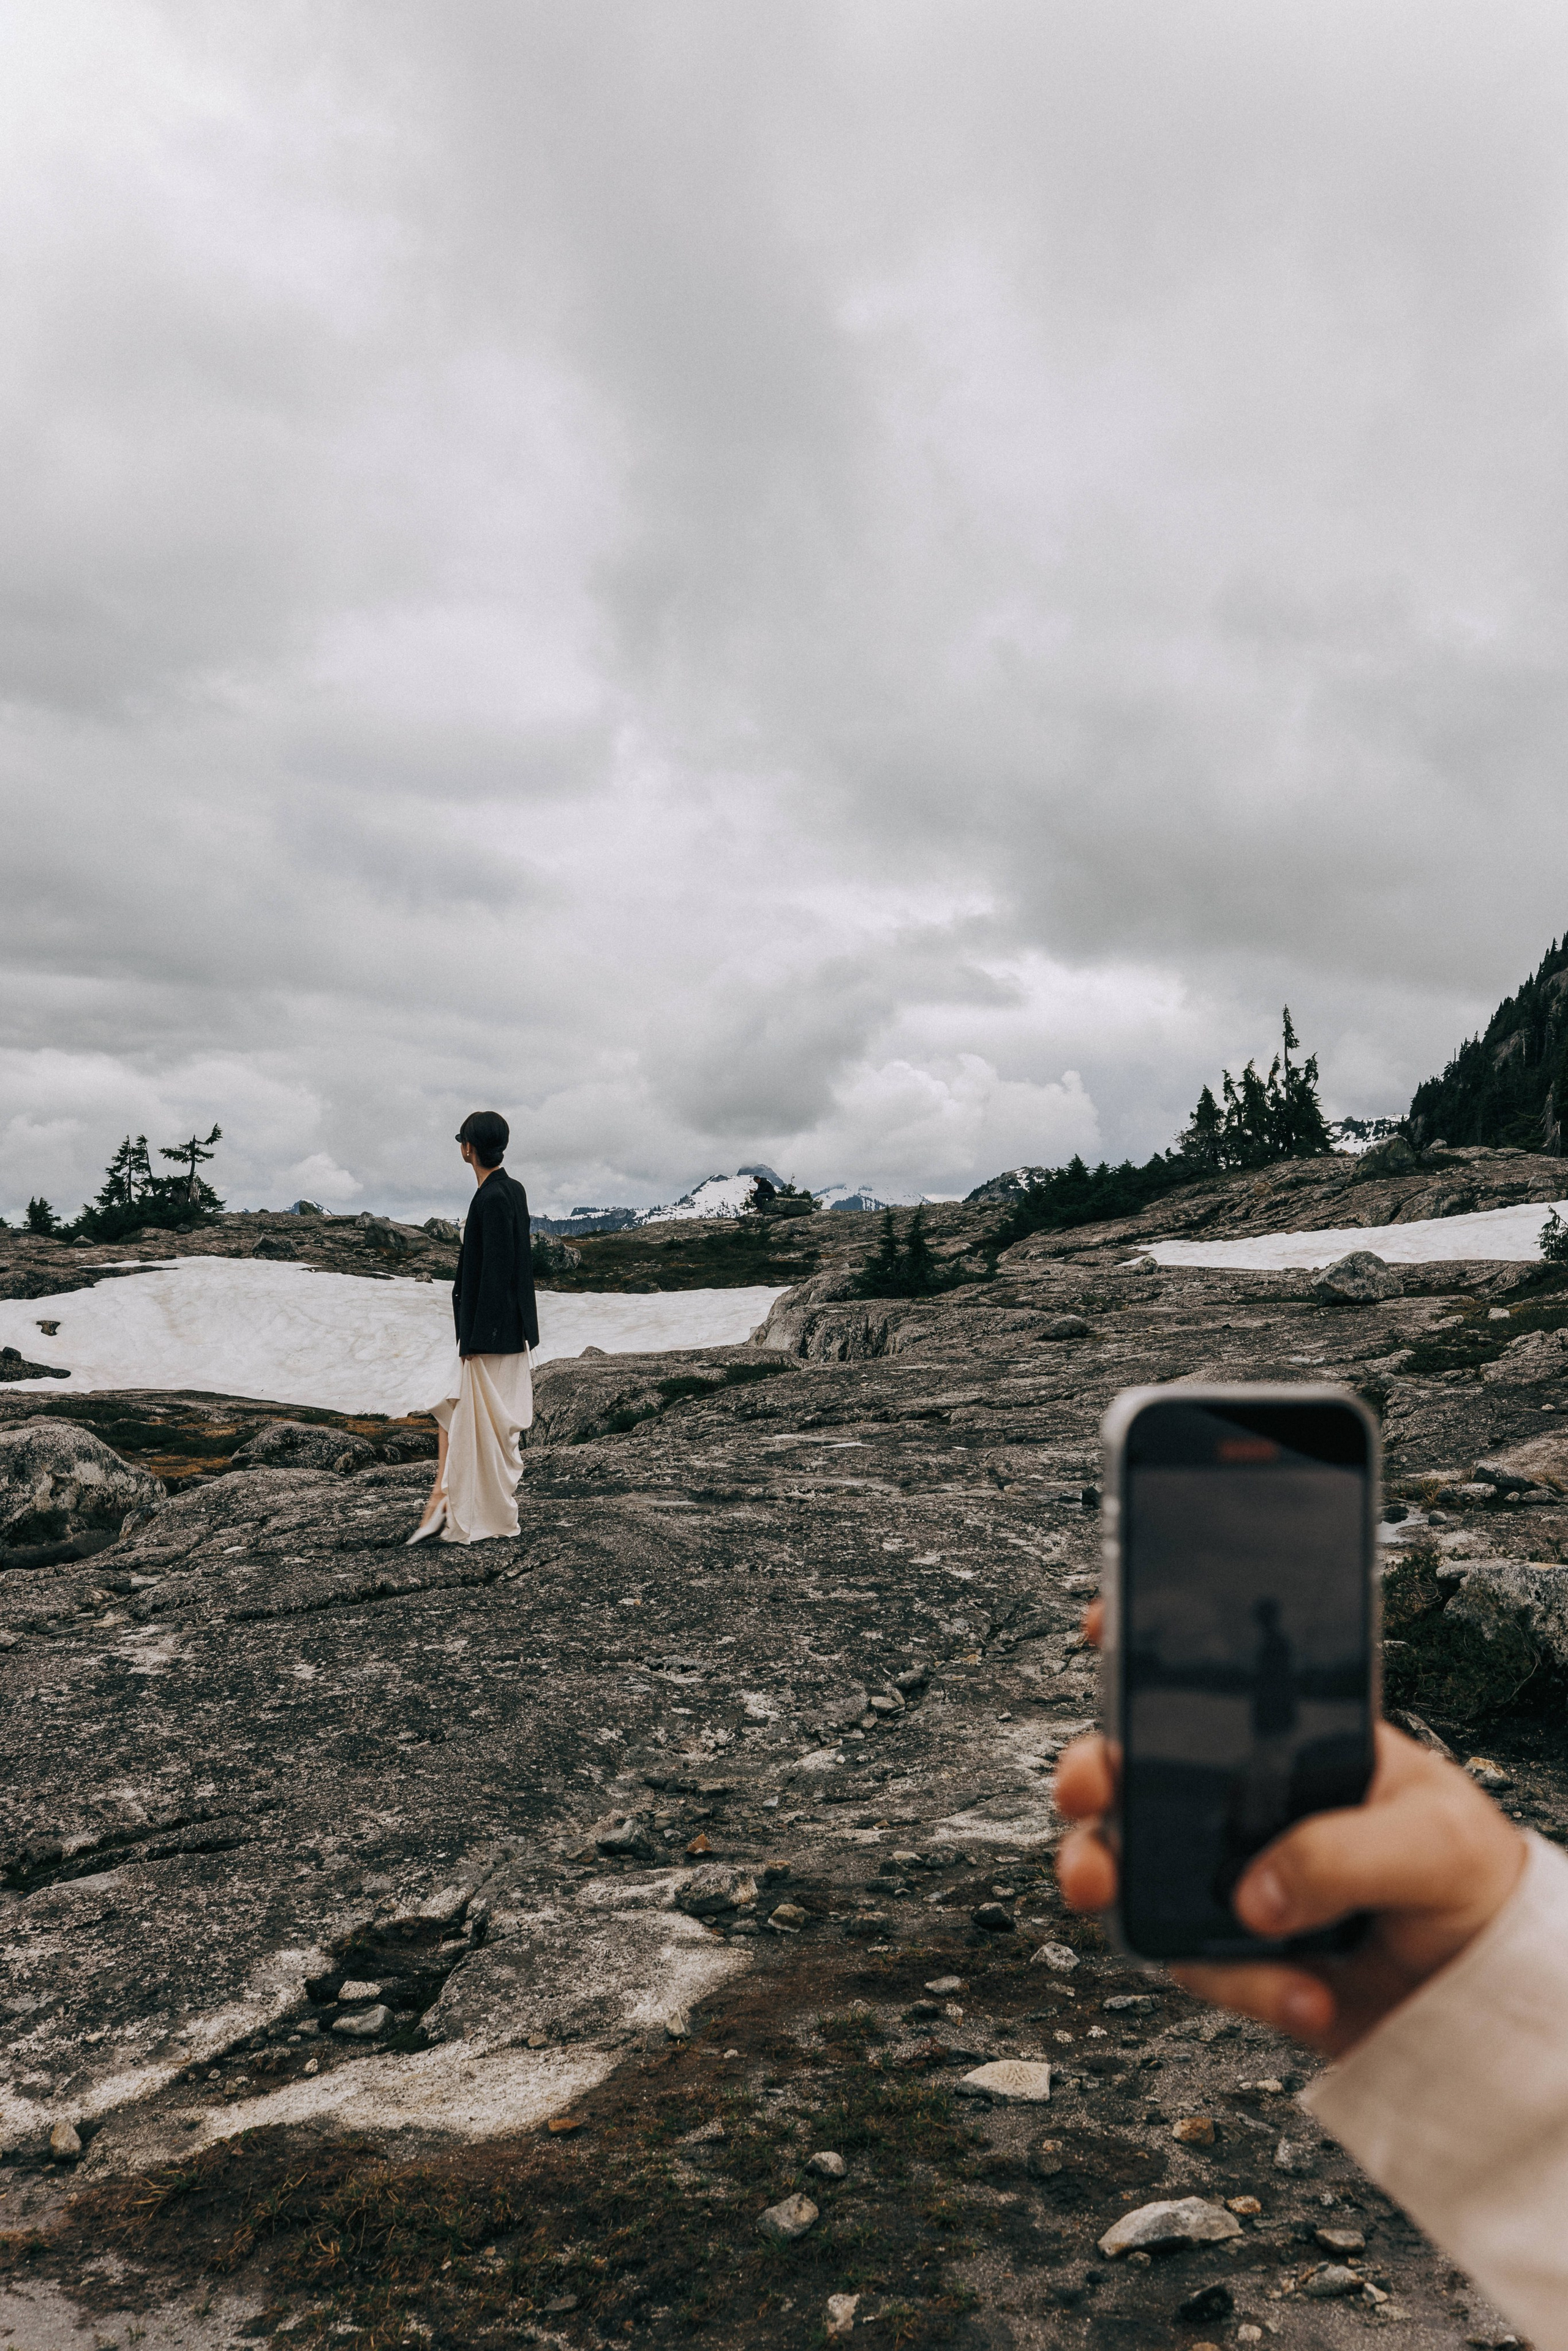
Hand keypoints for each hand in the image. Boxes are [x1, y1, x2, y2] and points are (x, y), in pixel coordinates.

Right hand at [1052, 1601, 1526, 2057]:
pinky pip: (1196, 1963)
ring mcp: (1227, 1874)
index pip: (1207, 1684)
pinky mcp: (1228, 1951)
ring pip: (1130, 1867)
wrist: (1480, 1994)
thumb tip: (1251, 1894)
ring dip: (1110, 1882)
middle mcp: (1242, 1802)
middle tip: (1086, 1790)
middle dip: (1089, 1773)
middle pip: (1135, 1772)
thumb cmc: (1468, 1881)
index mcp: (1290, 1743)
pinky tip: (1308, 1995)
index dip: (1142, 1650)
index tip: (1099, 1629)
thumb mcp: (1434, 1839)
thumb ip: (1345, 1852)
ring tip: (1114, 1899)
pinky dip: (1244, 1986)